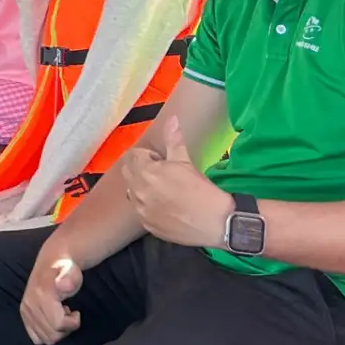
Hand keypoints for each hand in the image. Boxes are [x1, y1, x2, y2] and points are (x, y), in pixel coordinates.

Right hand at [20, 247, 83, 344]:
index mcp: (41, 295)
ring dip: (57, 331)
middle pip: (52, 335)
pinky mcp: (24, 315)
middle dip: (66, 329)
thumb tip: (63, 285)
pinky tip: (52, 320)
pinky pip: (36, 338)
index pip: (58, 324)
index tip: (76, 312)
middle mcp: (30, 305)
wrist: (52, 262)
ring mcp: (25, 311)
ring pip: (45, 339)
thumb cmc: (66, 269)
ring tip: (60, 315)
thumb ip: (69, 278)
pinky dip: (47, 333)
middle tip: (68, 313)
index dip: (73, 323)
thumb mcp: (72, 271)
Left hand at [121, 117, 234, 248]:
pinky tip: (166, 207)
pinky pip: (140, 211)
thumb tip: (172, 119)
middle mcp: (137, 192)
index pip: (133, 155)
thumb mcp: (185, 162)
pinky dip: (147, 206)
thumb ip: (174, 140)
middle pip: (128, 173)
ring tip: (163, 190)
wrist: (216, 224)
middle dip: (140, 168)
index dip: (147, 155)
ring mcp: (141, 211)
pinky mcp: (147, 225)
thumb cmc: (202, 191)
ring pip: (132, 193)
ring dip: (142, 187)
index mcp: (145, 173)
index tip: (161, 160)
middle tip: (161, 172)